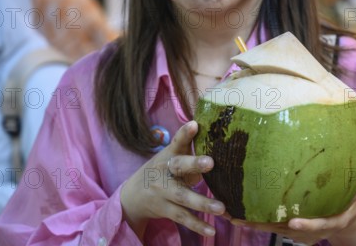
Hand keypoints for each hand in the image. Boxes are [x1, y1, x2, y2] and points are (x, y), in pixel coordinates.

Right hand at [120, 121, 225, 238]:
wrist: (133, 196)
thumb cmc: (163, 171)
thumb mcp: (171, 158)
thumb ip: (190, 151)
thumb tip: (222, 143)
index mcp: (168, 155)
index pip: (177, 142)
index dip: (185, 134)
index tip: (195, 125)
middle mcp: (164, 171)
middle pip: (179, 167)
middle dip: (194, 164)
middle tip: (211, 162)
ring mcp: (163, 192)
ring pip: (183, 197)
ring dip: (202, 203)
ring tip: (221, 208)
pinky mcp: (165, 210)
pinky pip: (182, 217)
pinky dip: (197, 225)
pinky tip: (211, 231)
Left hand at [230, 160, 355, 244]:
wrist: (342, 218)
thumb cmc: (352, 199)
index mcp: (329, 220)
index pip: (317, 225)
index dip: (306, 227)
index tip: (293, 224)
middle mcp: (308, 228)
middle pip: (283, 230)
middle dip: (262, 226)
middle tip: (241, 219)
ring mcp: (295, 228)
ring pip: (269, 226)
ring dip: (248, 221)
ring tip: (227, 212)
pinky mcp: (285, 224)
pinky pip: (265, 221)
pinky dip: (248, 215)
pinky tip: (231, 206)